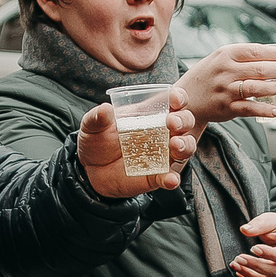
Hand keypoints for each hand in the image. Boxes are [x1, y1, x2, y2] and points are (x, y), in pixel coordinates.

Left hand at [77, 89, 198, 196]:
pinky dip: (172, 179)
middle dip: (184, 120)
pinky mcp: (157, 176)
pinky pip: (170, 177)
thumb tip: (106, 109)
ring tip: (175, 145)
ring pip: (185, 148)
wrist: (89, 170)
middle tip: (172, 122)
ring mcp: (162, 154)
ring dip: (185, 145)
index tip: (175, 99)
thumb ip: (97, 117)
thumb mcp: (92, 126)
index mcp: (151, 114)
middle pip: (185, 121)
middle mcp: (162, 132)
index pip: (173, 101)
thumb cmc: (96, 140)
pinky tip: (170, 179)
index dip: (179, 97)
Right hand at [177, 44, 275, 123]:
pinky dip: (264, 110)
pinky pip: (249, 108)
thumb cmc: (207, 76)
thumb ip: (243, 57)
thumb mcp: (220, 59)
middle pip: (259, 69)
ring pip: (256, 87)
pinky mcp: (227, 107)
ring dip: (275, 87)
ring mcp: (226, 90)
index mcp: (225, 54)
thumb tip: (275, 56)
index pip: (256, 51)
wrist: (185, 98)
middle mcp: (225, 71)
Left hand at [229, 212, 275, 276]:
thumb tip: (244, 229)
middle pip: (274, 270)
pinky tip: (240, 273)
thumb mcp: (271, 220)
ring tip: (236, 266)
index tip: (253, 248)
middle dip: (254, 265)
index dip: (269, 254)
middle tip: (239, 258)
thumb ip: (259, 224)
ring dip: (250, 276)